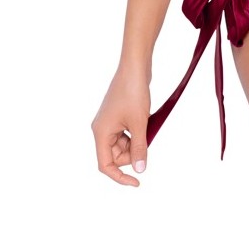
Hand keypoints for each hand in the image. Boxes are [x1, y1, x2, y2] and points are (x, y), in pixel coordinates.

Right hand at [91, 67, 150, 186]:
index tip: (137, 181)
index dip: (120, 176)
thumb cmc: (133, 92)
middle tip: (147, 141)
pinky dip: (136, 134)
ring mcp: (109, 123)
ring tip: (146, 128)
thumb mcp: (139, 123)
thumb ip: (140, 148)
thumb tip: (141, 169)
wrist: (135, 67)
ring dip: (136, 144)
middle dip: (132, 154)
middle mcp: (101, 129)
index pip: (105, 165)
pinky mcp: (118, 117)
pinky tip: (145, 124)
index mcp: (101, 132)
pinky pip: (126, 135)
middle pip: (116, 156)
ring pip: (123, 146)